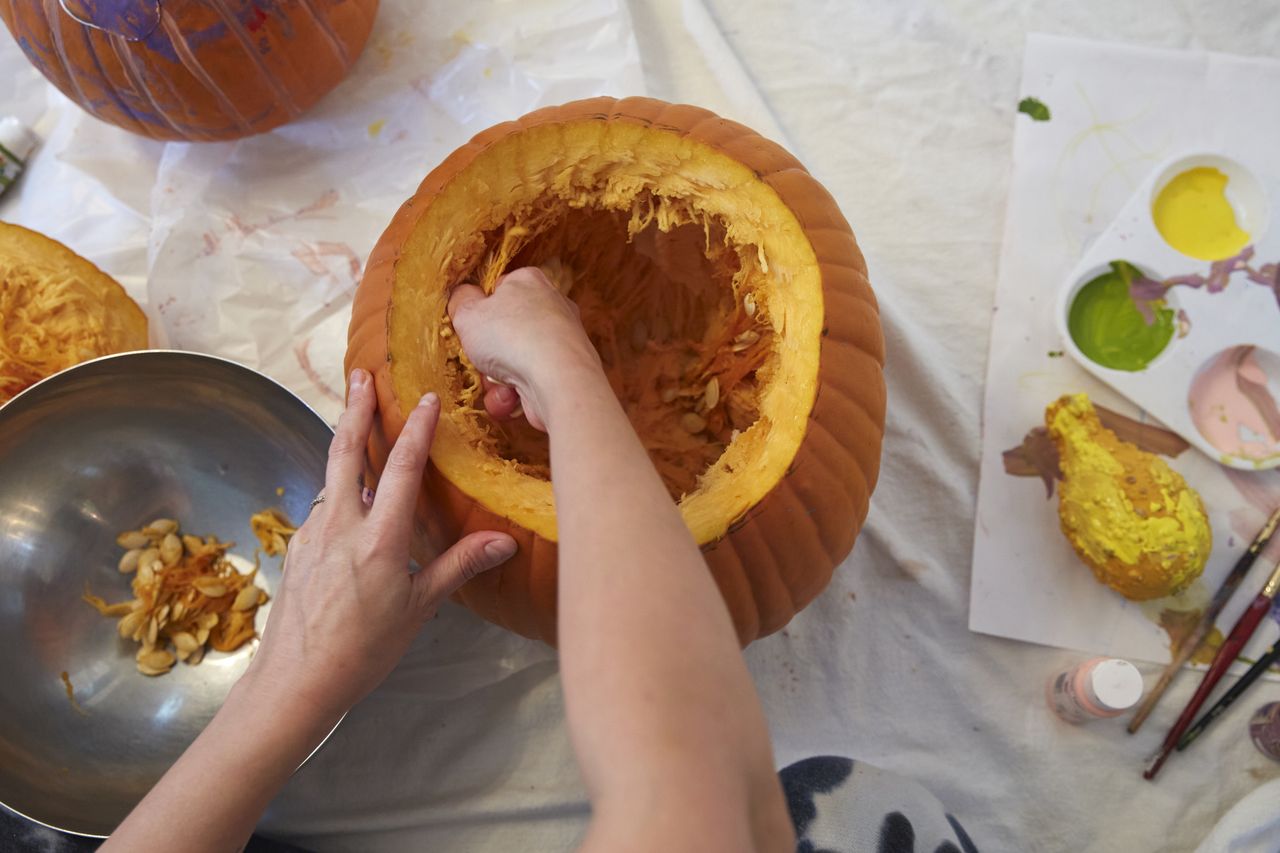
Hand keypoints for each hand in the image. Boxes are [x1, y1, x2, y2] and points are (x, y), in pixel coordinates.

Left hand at [242, 369, 517, 721]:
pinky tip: (346, 498)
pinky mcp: (296, 549)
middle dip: (356, 410)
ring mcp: (312, 534)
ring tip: (354, 422)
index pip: (403, 468)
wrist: (294, 681)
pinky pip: (321, 507)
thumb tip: (505, 542)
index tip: (427, 399)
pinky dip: (337, 489)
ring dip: (344, 446)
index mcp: (379, 538)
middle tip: (362, 376)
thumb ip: (458, 566)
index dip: (417, 428)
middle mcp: (341, 525)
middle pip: (347, 451)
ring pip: (331, 477)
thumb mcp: (419, 609)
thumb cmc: (363, 651)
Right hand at [448, 266, 601, 430]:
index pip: (498, 290)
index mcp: (529, 282)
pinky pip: (528, 383)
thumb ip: (460, 301)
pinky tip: (514, 397)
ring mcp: (560, 342)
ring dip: (497, 380)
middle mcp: (551, 308)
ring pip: (513, 362)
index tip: (470, 328)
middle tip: (481, 361)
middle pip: (504, 332)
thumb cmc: (513, 338)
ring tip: (499, 384)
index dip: (479, 312)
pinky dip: (515, 394)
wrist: (558, 381)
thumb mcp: (468, 313)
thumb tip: (461, 296)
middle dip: (487, 356)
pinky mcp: (564, 372)